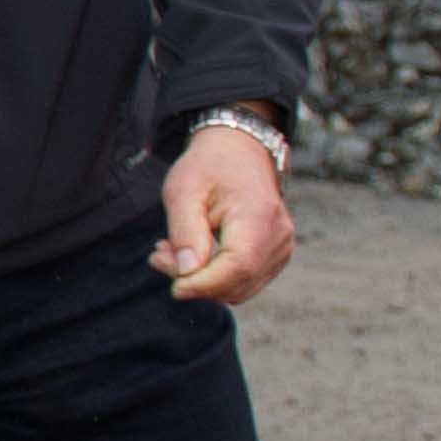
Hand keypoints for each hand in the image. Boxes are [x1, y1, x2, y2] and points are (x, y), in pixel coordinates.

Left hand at [153, 123, 295, 303]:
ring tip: (170, 251)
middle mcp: (277, 237)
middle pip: (238, 283)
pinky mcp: (275, 256)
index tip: (174, 289)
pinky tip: (192, 254)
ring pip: (240, 288)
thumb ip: (185, 232)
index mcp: (258, 216)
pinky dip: (216, 277)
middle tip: (159, 256)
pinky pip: (244, 281)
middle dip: (195, 281)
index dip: (204, 285)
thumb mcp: (183, 190)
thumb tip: (186, 273)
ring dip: (203, 281)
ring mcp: (281, 248)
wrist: (238, 152)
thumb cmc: (208, 167)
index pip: (237, 267)